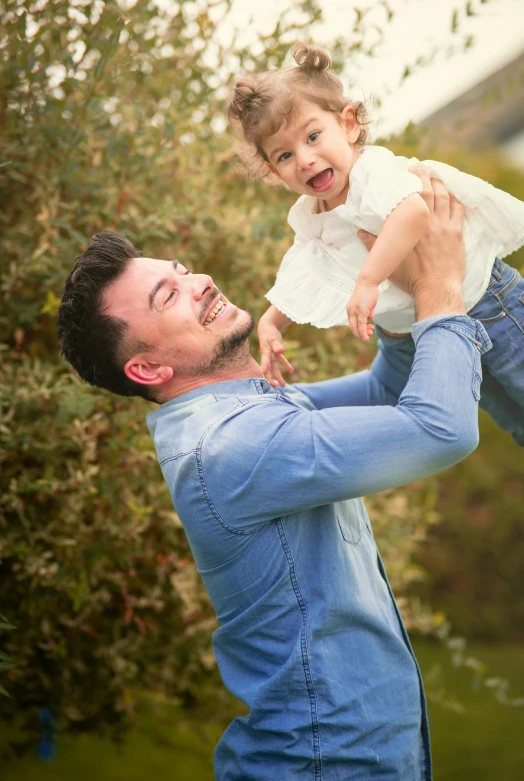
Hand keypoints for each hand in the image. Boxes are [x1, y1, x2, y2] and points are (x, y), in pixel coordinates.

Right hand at [258, 322, 293, 386]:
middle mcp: (267, 356)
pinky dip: (286, 366)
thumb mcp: (273, 338)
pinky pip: (281, 361)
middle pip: (268, 369)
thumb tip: (281, 351)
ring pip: (274, 368)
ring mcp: (271, 356)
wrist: (267, 327)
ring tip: (283, 385)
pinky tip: (291, 371)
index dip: (264, 369)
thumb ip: (277, 345)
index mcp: (265, 352)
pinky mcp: (276, 354)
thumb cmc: (269, 333)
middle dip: (270, 378)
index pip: (265, 362)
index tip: (263, 376)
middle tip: (273, 387)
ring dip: (279, 376)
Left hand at [346, 281, 376, 340]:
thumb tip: (369, 317)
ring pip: (357, 327)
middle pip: (353, 327)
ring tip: (369, 334)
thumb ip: (366, 311)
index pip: (352, 323)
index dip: (357, 330)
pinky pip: (361, 324)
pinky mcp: (361, 311)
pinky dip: (363, 331)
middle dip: (359, 334)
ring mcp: (355, 311)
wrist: (368, 282)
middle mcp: (350, 311)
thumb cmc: (367, 292)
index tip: (364, 333)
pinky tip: (367, 334)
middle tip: (366, 337)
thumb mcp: (366, 304)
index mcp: (350, 309)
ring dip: (363, 333)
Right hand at [357, 165, 466, 319]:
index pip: (412, 196)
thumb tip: (360, 232)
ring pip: (445, 197)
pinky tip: (453, 194)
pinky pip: (459, 210)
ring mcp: (445, 226)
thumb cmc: (411, 278)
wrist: (436, 288)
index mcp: (411, 227)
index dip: (412, 180)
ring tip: (435, 176)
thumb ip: (373, 245)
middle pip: (429, 191)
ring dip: (440, 184)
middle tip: (420, 166)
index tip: (408, 169)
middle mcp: (429, 222)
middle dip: (425, 176)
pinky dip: (456, 199)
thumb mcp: (389, 261)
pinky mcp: (457, 234)